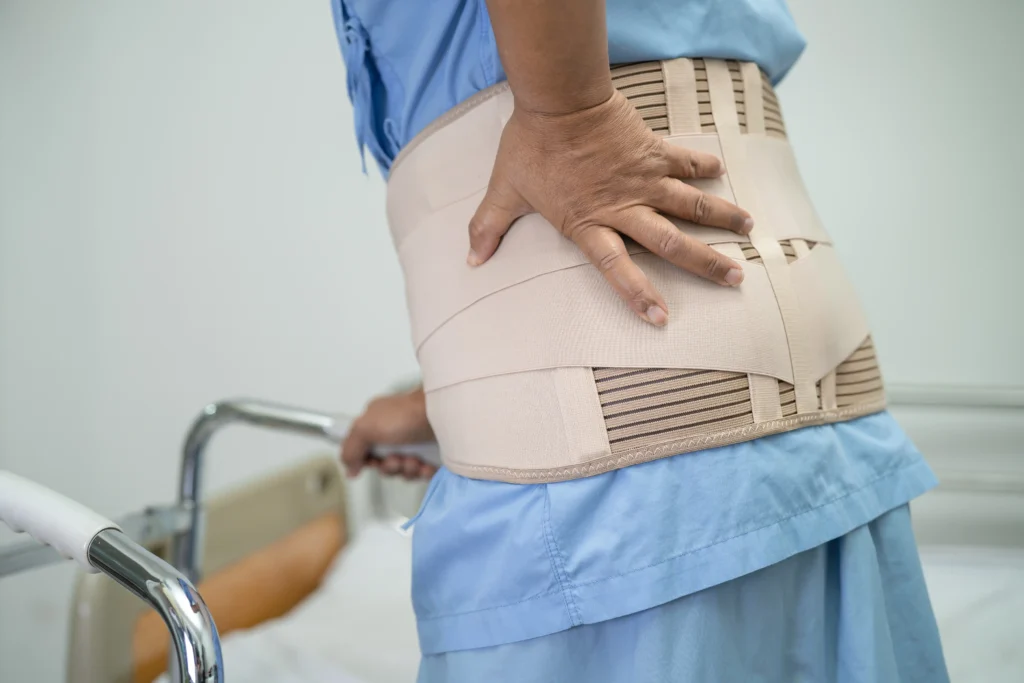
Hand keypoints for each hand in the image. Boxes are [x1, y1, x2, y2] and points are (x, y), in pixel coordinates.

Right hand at [340, 388, 436, 479]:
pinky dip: (423, 472)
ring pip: (404, 471)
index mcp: (378, 423)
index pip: (366, 451)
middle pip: (385, 464)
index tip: (372, 461)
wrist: (444, 414)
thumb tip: (349, 470)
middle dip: (389, 467)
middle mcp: (395, 434)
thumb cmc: (404, 416)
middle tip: (397, 459)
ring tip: (415, 460)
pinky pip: (423, 473)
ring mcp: (416, 444)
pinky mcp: (433, 454)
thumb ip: (350, 449)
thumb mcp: (365, 428)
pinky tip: (427, 465)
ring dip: (407, 469)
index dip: (368, 461)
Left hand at [467, 90, 751, 325]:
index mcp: (588, 224)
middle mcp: (623, 206)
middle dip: (705, 263)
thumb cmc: (530, 145)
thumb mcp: (504, 190)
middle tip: (735, 279)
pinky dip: (703, 166)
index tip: (662, 318)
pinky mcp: (652, 149)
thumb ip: (488, 227)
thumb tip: (470, 259)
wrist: (557, 98)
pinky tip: (722, 172)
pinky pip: (684, 160)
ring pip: (691, 204)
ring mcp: (643, 178)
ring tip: (750, 232)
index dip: (637, 295)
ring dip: (721, 218)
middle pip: (670, 242)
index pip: (616, 269)